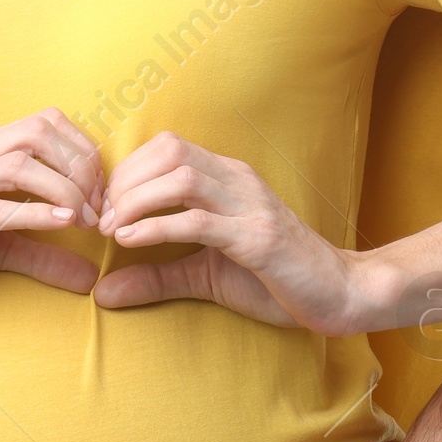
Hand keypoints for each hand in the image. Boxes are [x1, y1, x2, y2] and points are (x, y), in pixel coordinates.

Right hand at [0, 109, 104, 299]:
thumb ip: (37, 254)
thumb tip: (90, 277)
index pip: (47, 123)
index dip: (85, 152)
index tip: (104, 192)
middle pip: (41, 132)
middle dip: (83, 167)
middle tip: (102, 208)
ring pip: (21, 161)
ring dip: (65, 189)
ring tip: (86, 220)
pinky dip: (33, 211)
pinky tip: (62, 225)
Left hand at [90, 132, 380, 334]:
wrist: (340, 294)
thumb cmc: (275, 280)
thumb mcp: (205, 276)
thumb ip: (156, 276)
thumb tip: (101, 292)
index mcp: (229, 178)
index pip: (167, 147)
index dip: (127, 170)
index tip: (103, 205)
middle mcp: (239, 181)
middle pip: (169, 153)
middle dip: (125, 181)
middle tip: (102, 217)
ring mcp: (251, 207)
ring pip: (181, 178)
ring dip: (137, 200)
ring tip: (113, 229)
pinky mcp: (259, 239)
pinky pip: (200, 221)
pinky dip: (158, 228)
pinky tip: (132, 241)